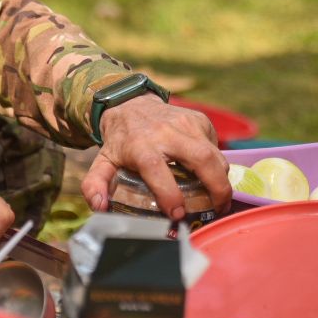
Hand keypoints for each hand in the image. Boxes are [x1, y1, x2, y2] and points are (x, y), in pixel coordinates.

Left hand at [80, 96, 229, 220]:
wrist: (130, 104)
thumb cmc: (120, 140)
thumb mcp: (103, 161)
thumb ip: (95, 185)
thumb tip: (100, 206)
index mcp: (140, 146)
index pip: (157, 169)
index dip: (170, 194)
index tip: (177, 214)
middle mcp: (166, 132)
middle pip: (201, 159)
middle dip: (217, 188)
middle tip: (218, 209)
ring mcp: (186, 123)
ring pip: (215, 154)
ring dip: (222, 179)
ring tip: (219, 198)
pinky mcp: (199, 119)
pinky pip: (216, 146)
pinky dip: (217, 163)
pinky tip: (208, 173)